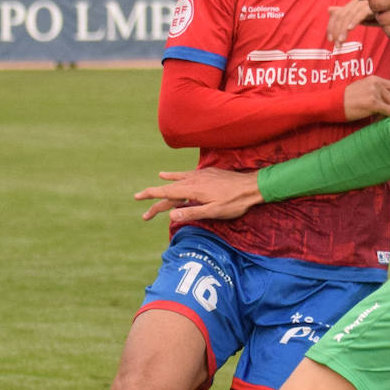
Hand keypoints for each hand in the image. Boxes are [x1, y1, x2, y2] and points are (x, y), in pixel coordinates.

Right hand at [135, 167, 262, 223]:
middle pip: (170, 191)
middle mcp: (193, 180)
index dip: (151, 195)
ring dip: (167, 184)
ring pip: (179, 180)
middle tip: (145, 214)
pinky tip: (174, 173)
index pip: (166, 192)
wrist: (252, 186)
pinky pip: (188, 174)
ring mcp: (201, 175)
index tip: (137, 197)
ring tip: (156, 182)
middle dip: (156, 201)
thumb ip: (192, 213)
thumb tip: (170, 216)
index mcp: (193, 190)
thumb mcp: (213, 212)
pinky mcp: (208, 173)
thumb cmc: (234, 202)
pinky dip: (178, 175)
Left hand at [326, 0, 375, 43]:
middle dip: (336, 30)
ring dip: (343, 30)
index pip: (338, 14)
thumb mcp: (362, 18)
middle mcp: (358, 1)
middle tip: (335, 45)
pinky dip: (354, 21)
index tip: (330, 39)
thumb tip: (329, 9)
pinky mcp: (373, 6)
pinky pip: (361, 14)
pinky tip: (349, 29)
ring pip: (349, 15)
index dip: (332, 26)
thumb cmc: (381, 17)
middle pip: (342, 15)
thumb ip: (347, 15)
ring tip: (340, 42)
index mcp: (353, 4)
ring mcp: (365, 3)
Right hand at [343, 75, 389, 120]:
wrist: (333, 103)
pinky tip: (382, 120)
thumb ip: (377, 91)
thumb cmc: (347, 100)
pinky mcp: (372, 102)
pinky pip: (389, 111)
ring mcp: (374, 92)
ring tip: (380, 118)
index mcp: (375, 79)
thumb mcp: (363, 88)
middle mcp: (376, 83)